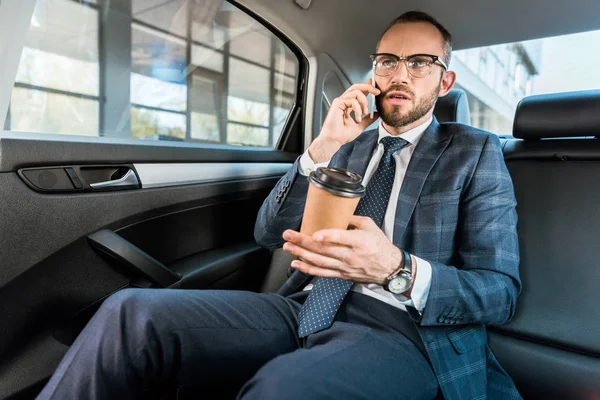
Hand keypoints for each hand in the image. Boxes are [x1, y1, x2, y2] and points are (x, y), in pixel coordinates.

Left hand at [282, 216, 402, 285]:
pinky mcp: (341, 274)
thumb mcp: (370, 226)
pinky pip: (322, 273)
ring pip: (319, 261)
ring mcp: (344, 266)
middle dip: (303, 242)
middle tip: (288, 235)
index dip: (327, 236)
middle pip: (323, 250)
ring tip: (287, 247)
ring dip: (301, 254)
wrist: (389, 268)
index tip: (314, 234)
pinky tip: (296, 264)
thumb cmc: (380, 245)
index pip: (341, 238)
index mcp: (359, 241)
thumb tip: (334, 213)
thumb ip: (351, 219)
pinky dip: (307, 269)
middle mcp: (350, 255)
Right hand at [308, 80, 380, 162]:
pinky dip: (358, 109)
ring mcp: (340, 101)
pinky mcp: (338, 103)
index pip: (358, 92)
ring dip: (364, 102)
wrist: (335, 140)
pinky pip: (352, 100)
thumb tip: (376, 114)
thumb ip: (368, 119)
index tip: (376, 89)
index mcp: (348, 106)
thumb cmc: (342, 135)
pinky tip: (358, 118)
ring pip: (356, 92)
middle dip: (368, 87)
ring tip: (365, 113)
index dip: (367, 87)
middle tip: (377, 92)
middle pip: (356, 87)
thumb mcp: (360, 126)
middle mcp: (344, 102)